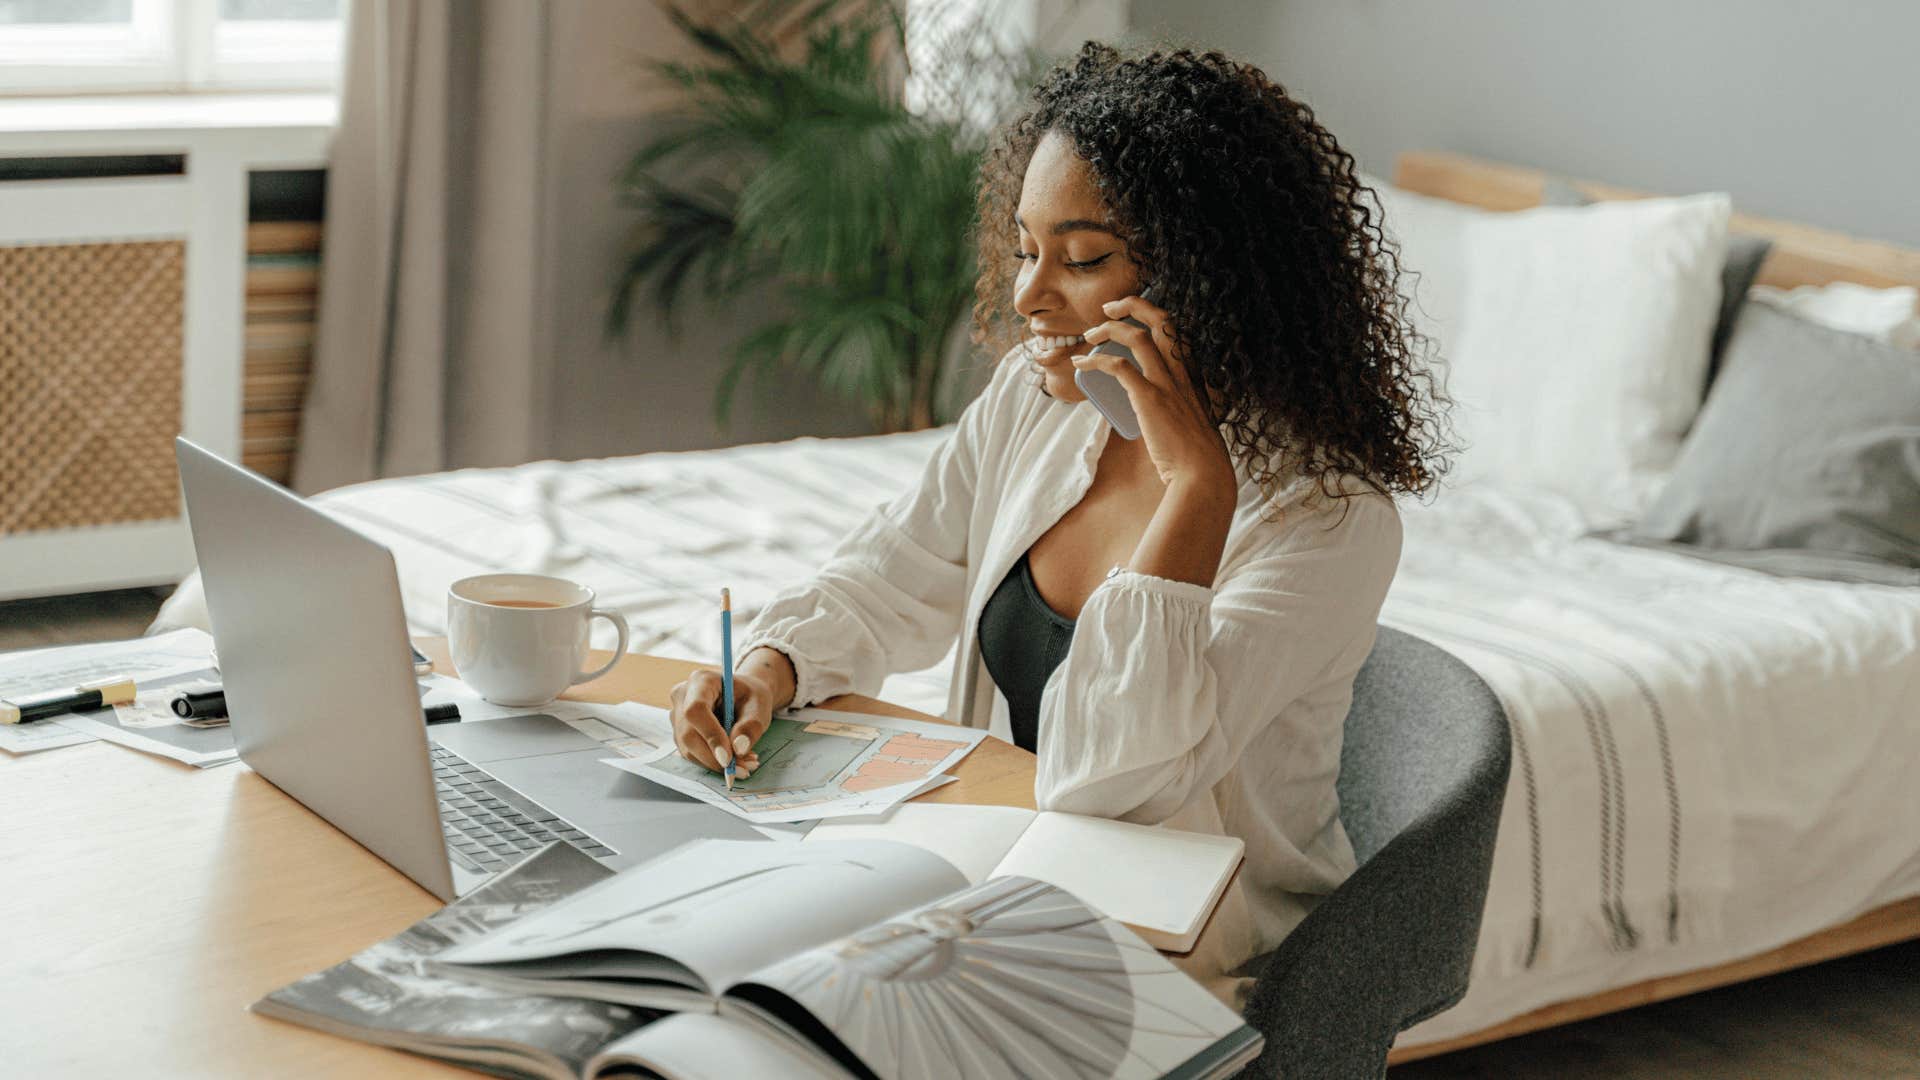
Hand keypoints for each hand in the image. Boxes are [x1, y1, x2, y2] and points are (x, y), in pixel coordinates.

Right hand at [668, 656, 785, 778]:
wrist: (743, 695)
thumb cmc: (750, 696)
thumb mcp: (759, 705)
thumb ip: (751, 726)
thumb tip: (738, 749)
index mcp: (701, 681)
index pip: (696, 710)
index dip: (710, 735)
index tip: (728, 758)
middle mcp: (682, 697)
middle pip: (688, 734)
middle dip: (715, 758)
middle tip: (744, 769)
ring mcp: (677, 716)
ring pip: (688, 749)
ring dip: (716, 764)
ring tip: (745, 764)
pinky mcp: (680, 734)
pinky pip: (692, 754)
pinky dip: (713, 763)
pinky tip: (735, 761)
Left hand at [1076, 294, 1234, 490]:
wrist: (1202, 473)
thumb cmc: (1196, 454)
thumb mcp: (1192, 419)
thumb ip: (1179, 408)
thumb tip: (1155, 411)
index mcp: (1194, 374)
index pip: (1176, 330)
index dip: (1152, 314)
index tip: (1132, 315)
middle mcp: (1183, 371)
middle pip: (1160, 320)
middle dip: (1132, 305)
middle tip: (1108, 309)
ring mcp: (1167, 383)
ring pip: (1136, 337)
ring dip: (1108, 329)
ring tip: (1088, 335)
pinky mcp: (1150, 398)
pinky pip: (1118, 366)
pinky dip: (1096, 360)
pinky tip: (1081, 364)